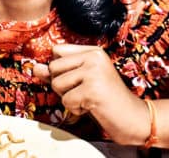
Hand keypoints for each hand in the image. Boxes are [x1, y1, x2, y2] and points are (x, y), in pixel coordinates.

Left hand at [33, 44, 149, 144]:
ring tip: (89, 99)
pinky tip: (92, 107)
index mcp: (93, 51)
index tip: (76, 79)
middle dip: (62, 85)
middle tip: (84, 91)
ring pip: (57, 84)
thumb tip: (35, 68)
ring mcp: (94, 72)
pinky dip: (76, 109)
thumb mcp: (81, 82)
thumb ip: (58, 73)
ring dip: (69, 98)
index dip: (59, 68)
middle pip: (53, 67)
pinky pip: (66, 101)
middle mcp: (94, 57)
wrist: (133, 118)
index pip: (57, 50)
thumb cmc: (106, 100)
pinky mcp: (92, 90)